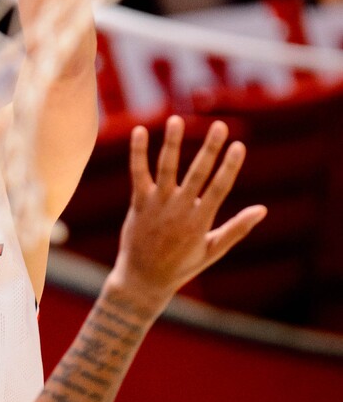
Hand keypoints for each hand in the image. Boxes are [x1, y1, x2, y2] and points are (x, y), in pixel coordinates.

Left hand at [111, 115, 266, 312]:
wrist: (142, 281)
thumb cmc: (181, 266)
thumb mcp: (212, 250)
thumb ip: (237, 228)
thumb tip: (262, 209)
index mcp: (200, 222)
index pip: (219, 189)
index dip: (230, 166)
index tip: (239, 145)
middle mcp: (179, 210)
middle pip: (197, 174)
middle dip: (210, 149)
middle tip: (220, 126)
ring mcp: (157, 205)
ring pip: (166, 168)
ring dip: (173, 143)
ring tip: (177, 120)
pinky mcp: (138, 202)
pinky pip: (138, 173)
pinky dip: (138, 152)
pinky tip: (140, 131)